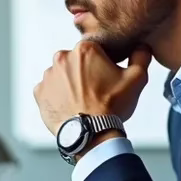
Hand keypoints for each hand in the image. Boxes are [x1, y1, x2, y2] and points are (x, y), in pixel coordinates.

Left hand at [33, 41, 151, 134]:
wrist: (91, 134)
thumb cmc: (112, 106)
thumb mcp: (136, 79)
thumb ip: (141, 56)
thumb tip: (141, 47)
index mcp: (85, 49)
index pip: (95, 51)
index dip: (103, 64)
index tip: (106, 78)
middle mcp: (62, 58)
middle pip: (77, 62)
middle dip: (85, 73)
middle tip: (96, 92)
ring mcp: (48, 76)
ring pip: (62, 76)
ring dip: (71, 84)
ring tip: (83, 101)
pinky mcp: (39, 92)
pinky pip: (50, 90)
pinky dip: (58, 97)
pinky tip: (71, 106)